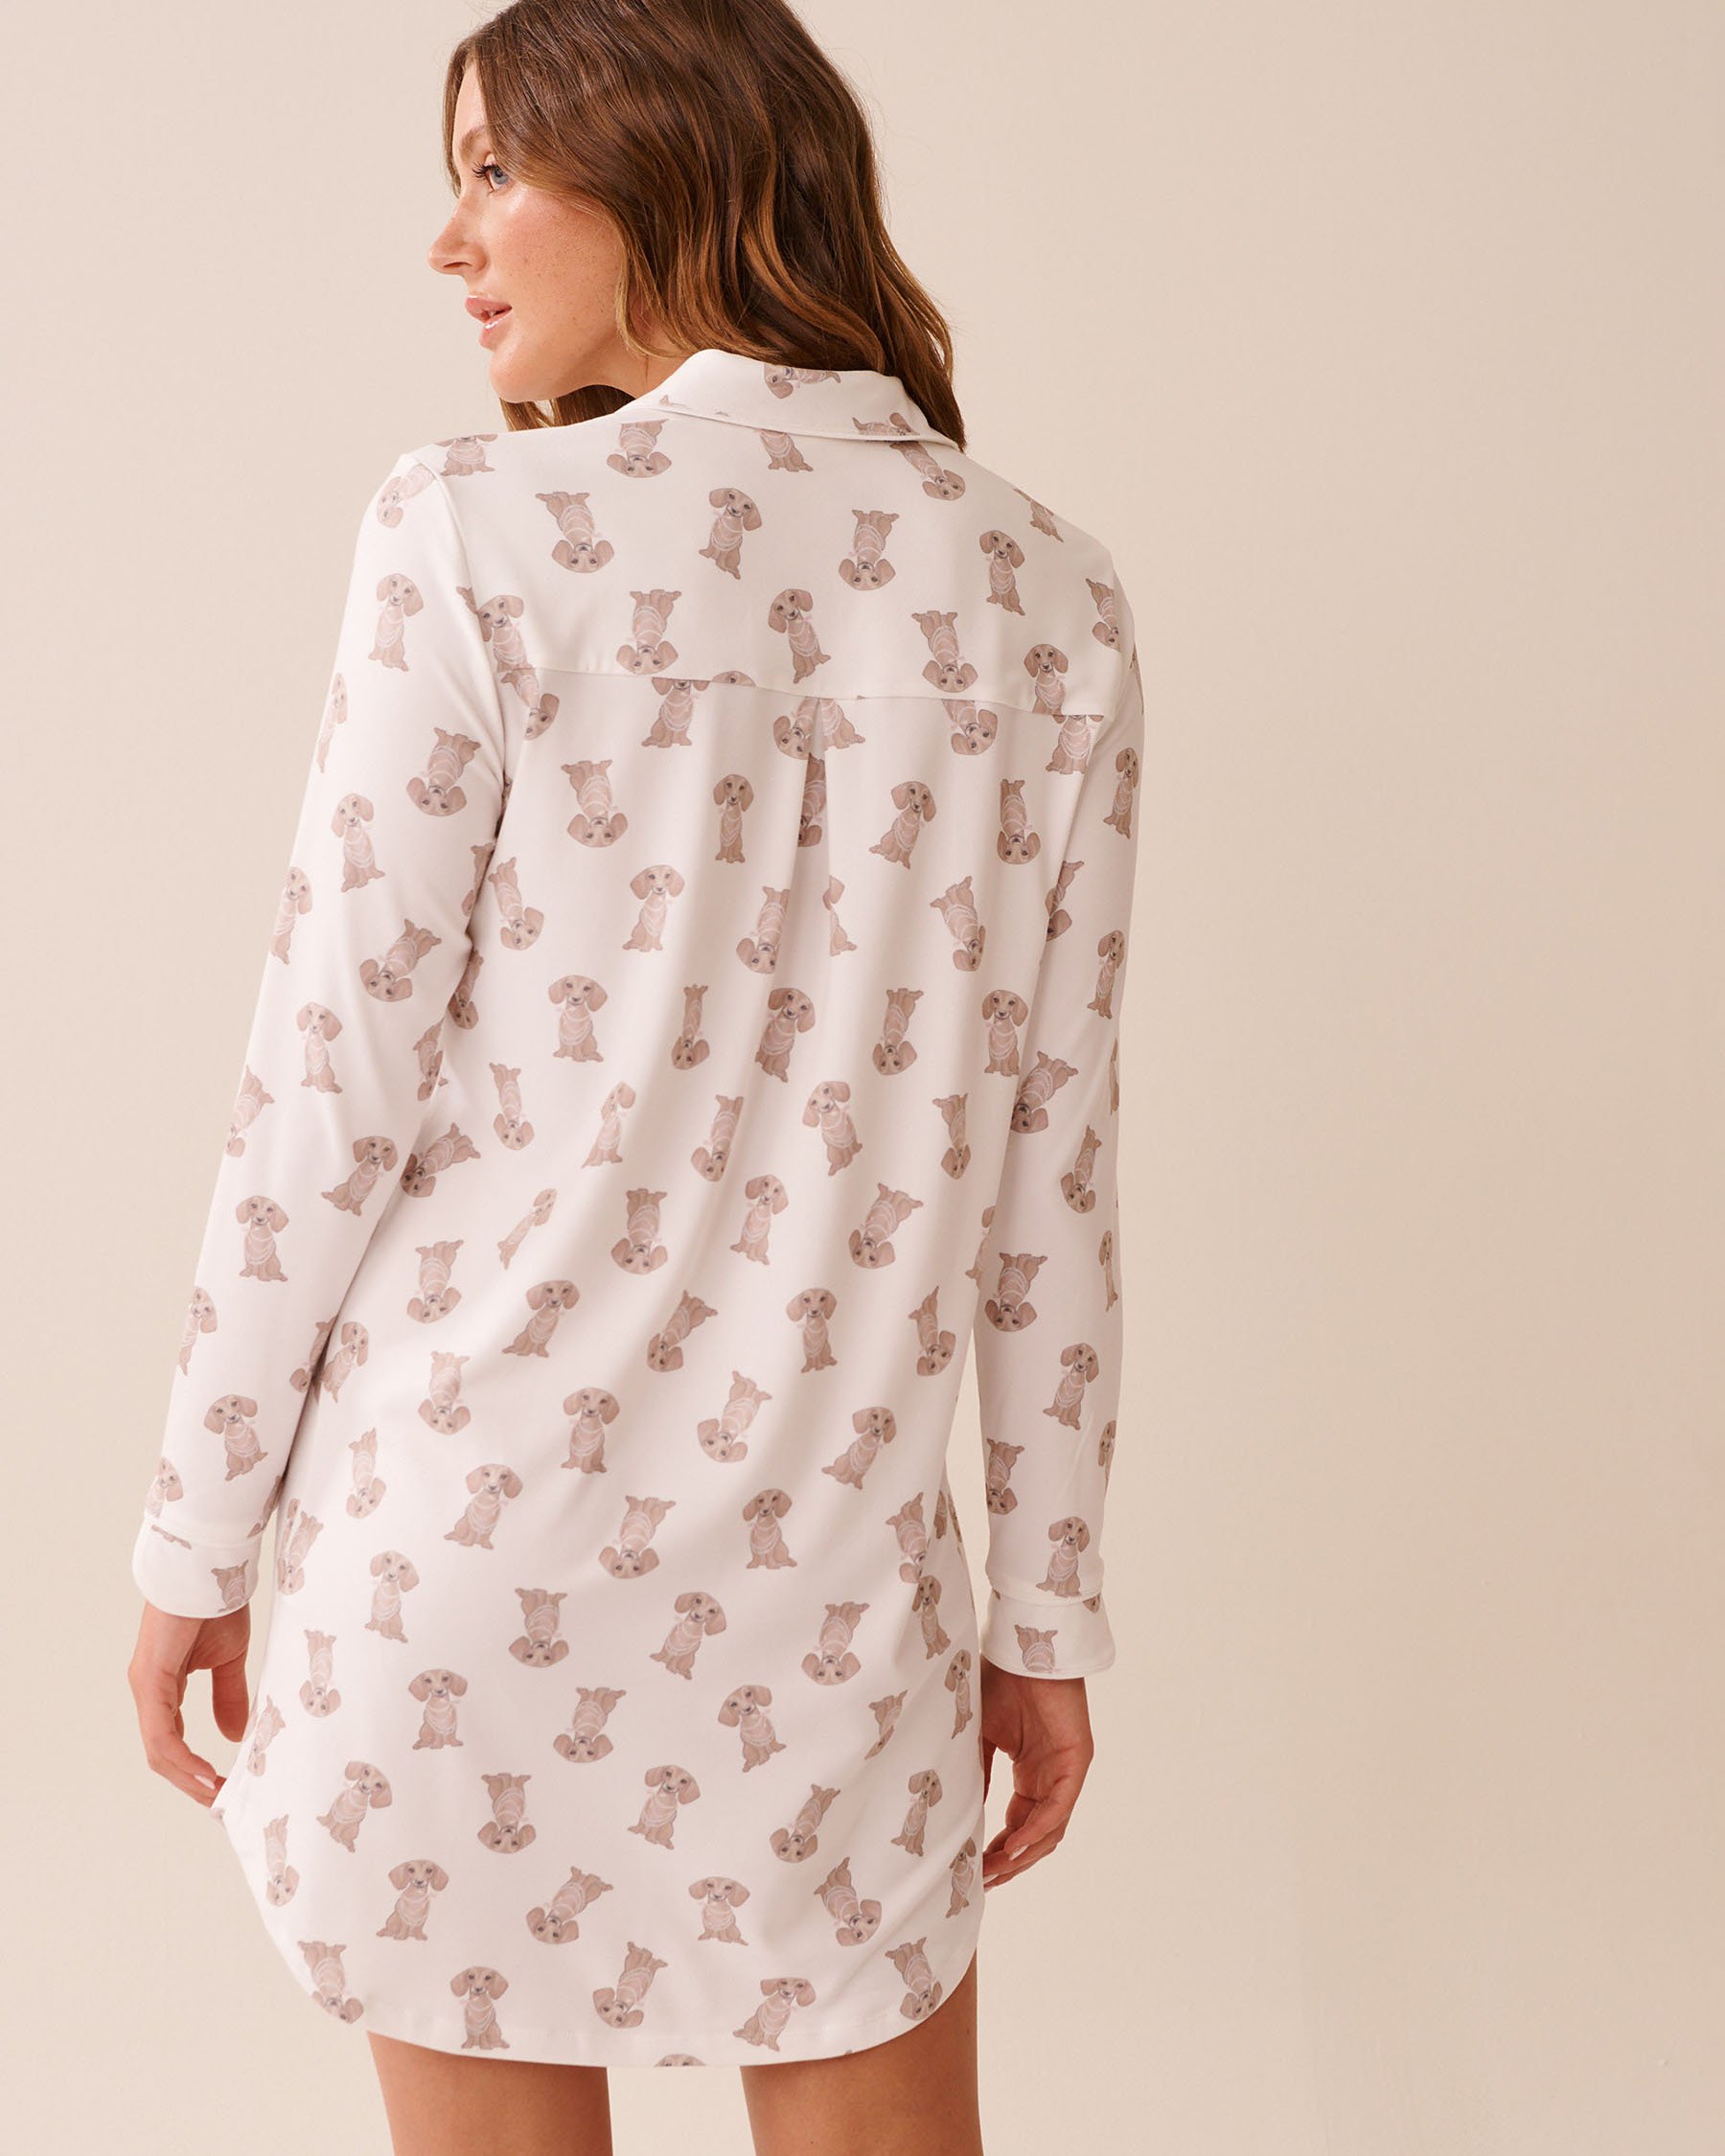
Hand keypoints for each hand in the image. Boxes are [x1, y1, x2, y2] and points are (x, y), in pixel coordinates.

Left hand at [128, 1600, 250, 1808]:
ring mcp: (146, 1688)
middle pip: (163, 1754)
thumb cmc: (216, 1604)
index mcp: (163, 1686)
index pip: (172, 1741)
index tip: (224, 1786)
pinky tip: (204, 1774)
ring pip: (160, 1751)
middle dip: (191, 1782)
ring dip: (187, 1778)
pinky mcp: (149, 1681)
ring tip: (216, 1795)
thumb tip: (232, 1736)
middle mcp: (149, 1692)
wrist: (207, 1570)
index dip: (194, 1768)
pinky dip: (182, 1759)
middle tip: (221, 1801)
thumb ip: (229, 1697)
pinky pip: (162, 1734)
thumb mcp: (228, 1659)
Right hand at [977, 1659, 1094, 1888]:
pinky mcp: (1076, 1763)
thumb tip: (961, 1817)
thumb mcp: (979, 1738)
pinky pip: (1058, 1808)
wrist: (1020, 1650)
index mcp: (1030, 1772)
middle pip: (1034, 1836)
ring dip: (1021, 1855)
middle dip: (1009, 1863)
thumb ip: (977, 1776)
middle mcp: (1050, 1778)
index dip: (997, 1850)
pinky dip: (1036, 1831)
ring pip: (1049, 1830)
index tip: (973, 1870)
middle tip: (981, 1882)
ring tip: (993, 1872)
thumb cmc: (999, 1683)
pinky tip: (1014, 1847)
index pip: (1017, 1824)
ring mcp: (1065, 1772)